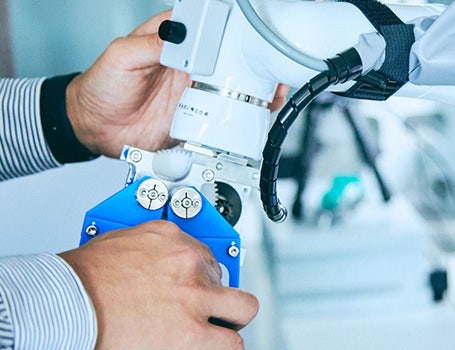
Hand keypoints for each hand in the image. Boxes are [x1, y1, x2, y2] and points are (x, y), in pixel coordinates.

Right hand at [58, 220, 258, 349]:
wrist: (69, 307)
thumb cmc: (79, 281)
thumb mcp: (115, 244)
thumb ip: (141, 252)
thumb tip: (146, 263)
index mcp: (169, 237)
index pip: (200, 251)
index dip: (198, 271)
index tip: (196, 279)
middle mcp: (188, 261)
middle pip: (223, 276)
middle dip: (216, 291)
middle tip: (209, 304)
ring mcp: (195, 297)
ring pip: (242, 307)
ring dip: (236, 318)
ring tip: (228, 328)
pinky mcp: (193, 333)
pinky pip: (230, 345)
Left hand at [66, 11, 289, 158]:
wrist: (95, 129)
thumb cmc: (102, 87)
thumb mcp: (120, 56)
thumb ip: (150, 45)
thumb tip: (178, 37)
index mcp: (173, 40)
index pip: (208, 27)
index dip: (229, 27)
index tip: (246, 33)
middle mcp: (190, 64)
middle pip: (230, 57)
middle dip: (252, 59)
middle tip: (266, 64)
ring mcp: (196, 91)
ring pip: (234, 86)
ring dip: (255, 88)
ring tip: (271, 88)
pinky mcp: (198, 118)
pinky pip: (225, 116)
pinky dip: (244, 116)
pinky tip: (257, 113)